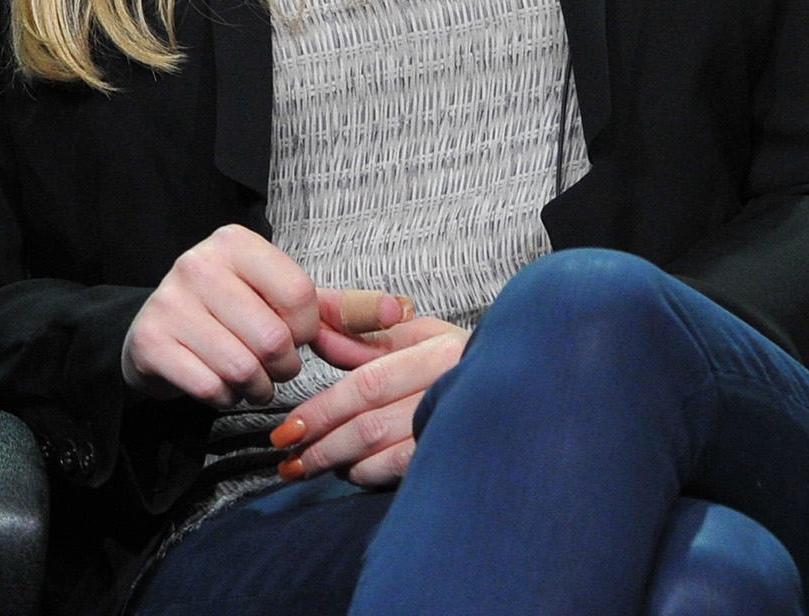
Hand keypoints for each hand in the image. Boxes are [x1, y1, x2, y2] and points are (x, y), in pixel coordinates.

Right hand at [122, 224, 412, 406]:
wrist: (158, 336)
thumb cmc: (231, 316)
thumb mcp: (282, 303)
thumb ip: (340, 310)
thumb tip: (400, 310)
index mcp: (235, 243)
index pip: (299, 296)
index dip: (304, 330)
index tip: (286, 330)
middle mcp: (197, 263)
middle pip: (274, 339)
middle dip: (281, 366)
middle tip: (266, 361)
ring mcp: (169, 302)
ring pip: (245, 369)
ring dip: (255, 387)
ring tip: (244, 374)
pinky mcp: (150, 343)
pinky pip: (213, 388)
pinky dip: (224, 398)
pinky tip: (216, 382)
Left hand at [269, 313, 468, 488]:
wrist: (520, 392)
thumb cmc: (460, 358)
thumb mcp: (418, 335)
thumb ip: (363, 336)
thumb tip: (315, 334)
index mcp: (439, 352)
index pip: (367, 385)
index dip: (322, 409)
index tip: (287, 428)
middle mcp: (453, 391)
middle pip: (370, 425)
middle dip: (321, 444)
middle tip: (288, 459)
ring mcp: (460, 430)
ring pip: (384, 454)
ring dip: (340, 463)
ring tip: (309, 465)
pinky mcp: (461, 458)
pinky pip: (404, 473)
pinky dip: (371, 474)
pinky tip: (350, 472)